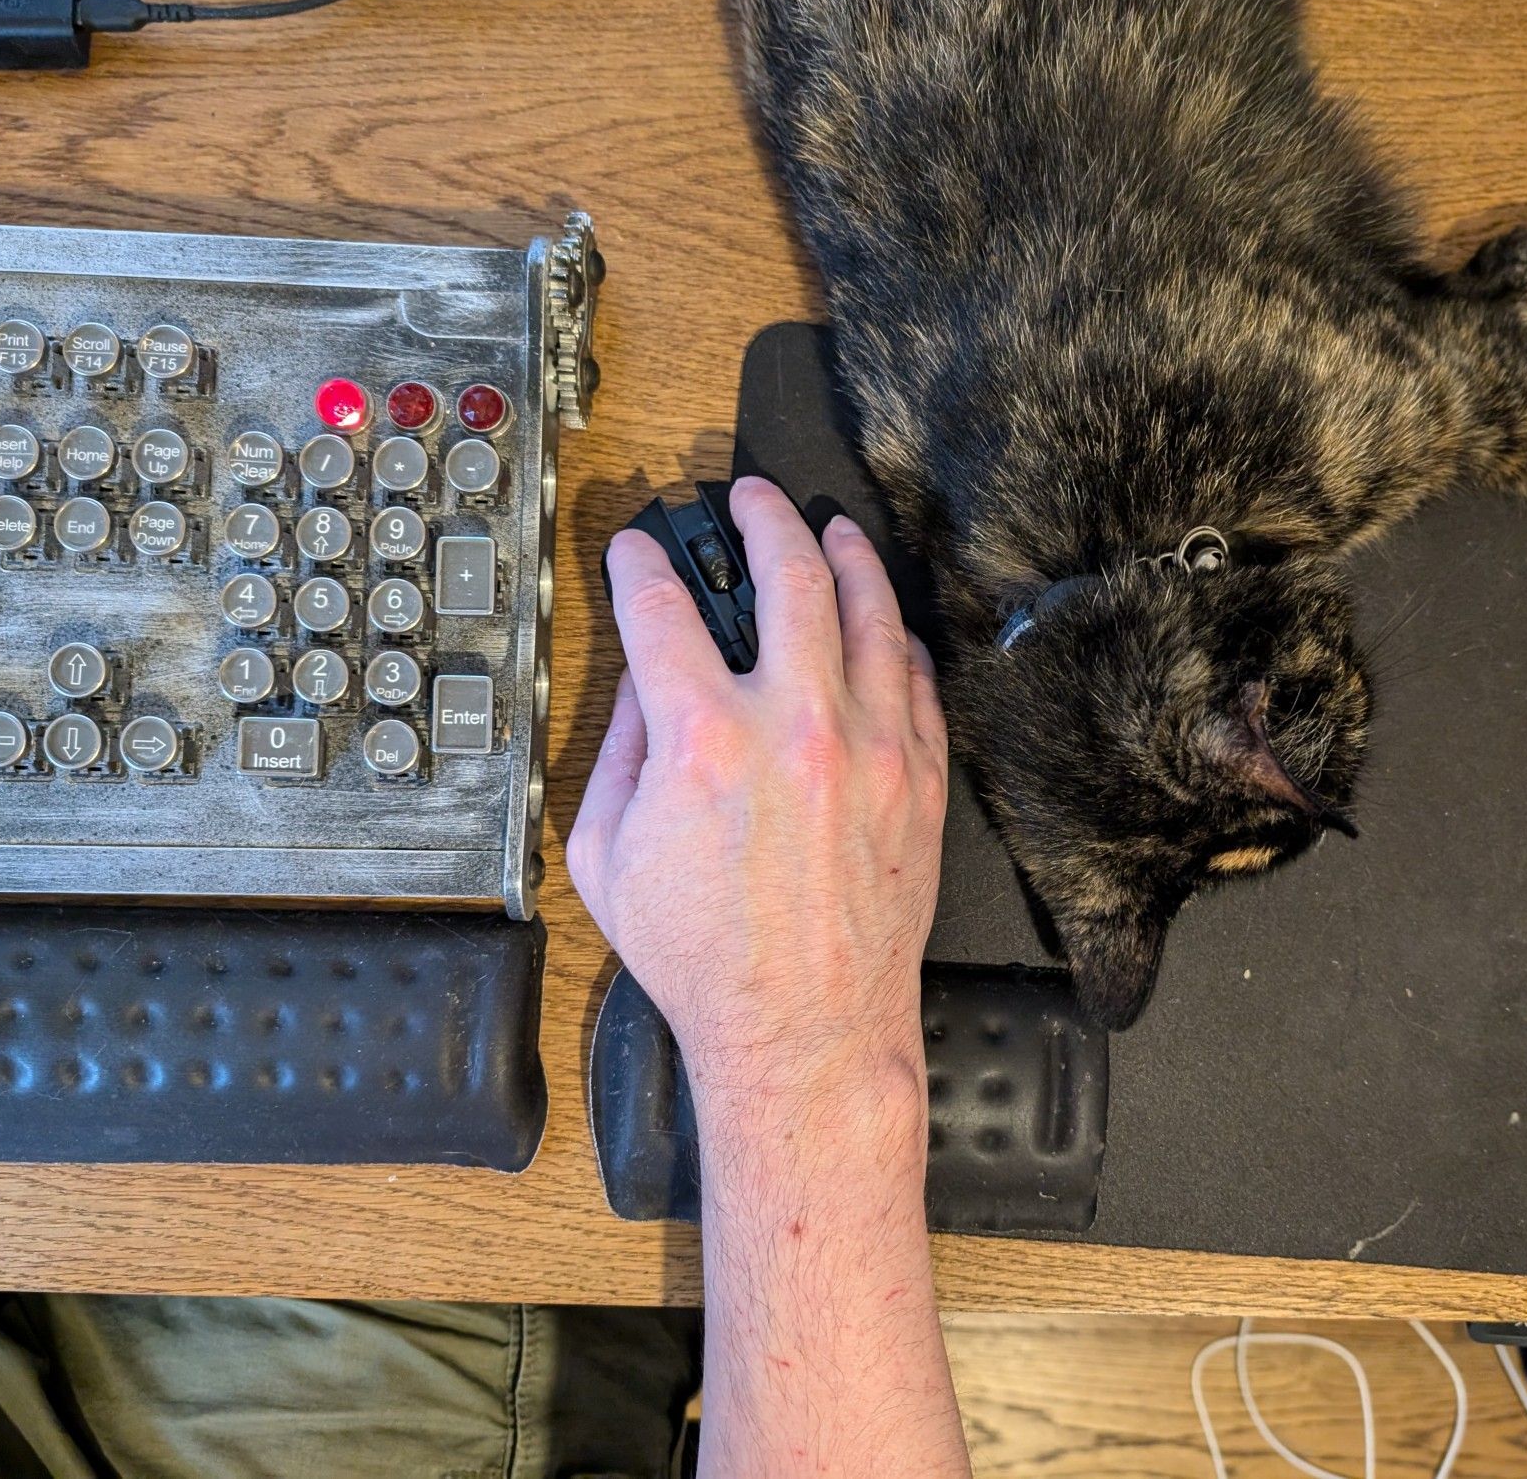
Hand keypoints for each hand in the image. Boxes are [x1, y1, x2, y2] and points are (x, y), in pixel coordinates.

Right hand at [567, 477, 949, 1117]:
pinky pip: (917, 676)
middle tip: (750, 497)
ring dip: (846, 553)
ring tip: (830, 528)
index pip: (662, 611)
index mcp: (704, 744)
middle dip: (763, 517)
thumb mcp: (605, 858)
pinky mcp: (921, 778)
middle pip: (788, 574)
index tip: (636, 548)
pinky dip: (894, 635)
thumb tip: (641, 681)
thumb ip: (616, 754)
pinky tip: (878, 620)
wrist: (808, 1030)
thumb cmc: (706, 958)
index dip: (638, 564)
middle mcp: (796, 729)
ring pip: (870, 610)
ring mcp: (872, 749)